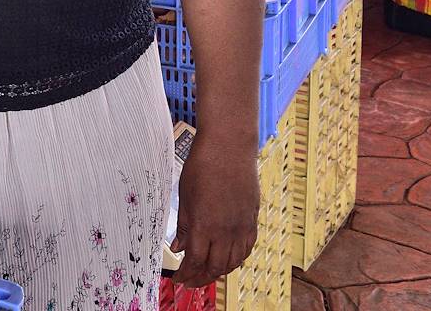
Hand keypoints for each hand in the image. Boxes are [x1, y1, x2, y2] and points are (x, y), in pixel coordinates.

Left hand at [171, 134, 258, 287]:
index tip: (179, 279)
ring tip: (207, 274)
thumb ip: (182, 226)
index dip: (186, 274)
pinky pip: (247, 248)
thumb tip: (178, 248)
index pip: (195, 261)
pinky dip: (237, 259)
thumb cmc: (202, 167)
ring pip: (233, 261)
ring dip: (219, 271)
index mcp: (203, 226)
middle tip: (191, 282)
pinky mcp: (252, 219)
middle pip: (215, 267)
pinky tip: (229, 259)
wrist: (228, 148)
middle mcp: (225, 231)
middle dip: (201, 278)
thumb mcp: (184, 197)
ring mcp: (241, 226)